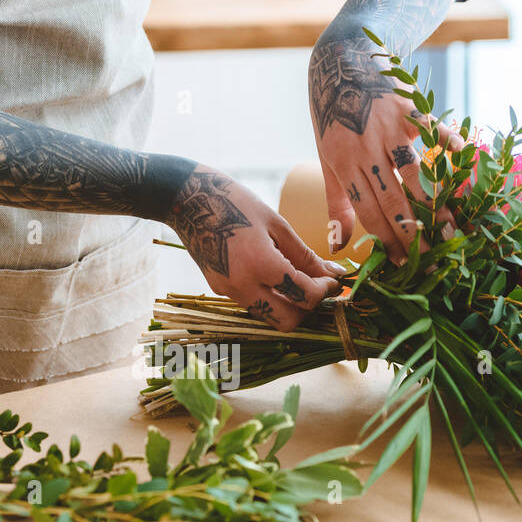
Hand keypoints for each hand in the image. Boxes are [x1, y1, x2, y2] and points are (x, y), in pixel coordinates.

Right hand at [166, 168, 343, 330]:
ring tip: (297, 279)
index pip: (304, 296)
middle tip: (318, 288)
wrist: (187, 200)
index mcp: (260, 265)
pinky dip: (269, 296)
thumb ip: (306, 255)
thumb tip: (335, 274)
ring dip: (288, 305)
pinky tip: (273, 274)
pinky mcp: (219, 290)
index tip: (333, 280)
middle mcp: (242, 286)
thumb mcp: (277, 224)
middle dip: (307, 309)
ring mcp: (228, 292)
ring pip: (269, 316)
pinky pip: (253, 303)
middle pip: (287, 322)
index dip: (325, 291)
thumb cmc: (235, 202)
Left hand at [308, 35, 460, 263]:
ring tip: (452, 228)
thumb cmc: (333, 117)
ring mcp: (390, 126)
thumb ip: (337, 204)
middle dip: (414, 232)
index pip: (369, 211)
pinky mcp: (410, 106)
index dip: (387, 240)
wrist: (341, 61)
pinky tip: (468, 163)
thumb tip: (338, 247)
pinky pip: (435, 129)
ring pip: (416, 172)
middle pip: (393, 198)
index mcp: (344, 165)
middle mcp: (366, 148)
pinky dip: (452, 143)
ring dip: (436, 202)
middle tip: (433, 258)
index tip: (404, 264)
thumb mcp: (327, 160)